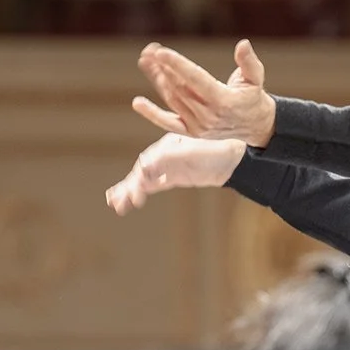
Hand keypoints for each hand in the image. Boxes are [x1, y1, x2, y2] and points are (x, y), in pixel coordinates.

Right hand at [104, 134, 246, 214]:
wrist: (232, 160)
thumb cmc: (214, 151)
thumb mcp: (193, 152)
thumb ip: (170, 157)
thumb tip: (145, 164)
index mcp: (167, 144)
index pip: (148, 160)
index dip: (142, 174)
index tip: (138, 186)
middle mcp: (163, 155)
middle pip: (142, 171)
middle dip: (131, 187)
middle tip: (121, 202)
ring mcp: (166, 167)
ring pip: (143, 180)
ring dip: (129, 192)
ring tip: (116, 205)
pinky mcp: (171, 178)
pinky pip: (151, 186)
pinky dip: (140, 192)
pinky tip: (128, 202)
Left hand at [132, 39, 276, 146]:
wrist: (254, 126)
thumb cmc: (253, 97)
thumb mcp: (256, 78)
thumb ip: (249, 62)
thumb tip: (243, 44)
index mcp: (223, 100)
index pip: (196, 79)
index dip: (178, 65)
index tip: (161, 52)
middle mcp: (208, 115)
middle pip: (179, 87)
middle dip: (163, 67)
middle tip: (150, 51)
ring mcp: (198, 126)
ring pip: (172, 98)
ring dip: (157, 79)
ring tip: (146, 61)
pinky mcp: (191, 132)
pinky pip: (167, 123)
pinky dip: (152, 114)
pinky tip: (137, 103)